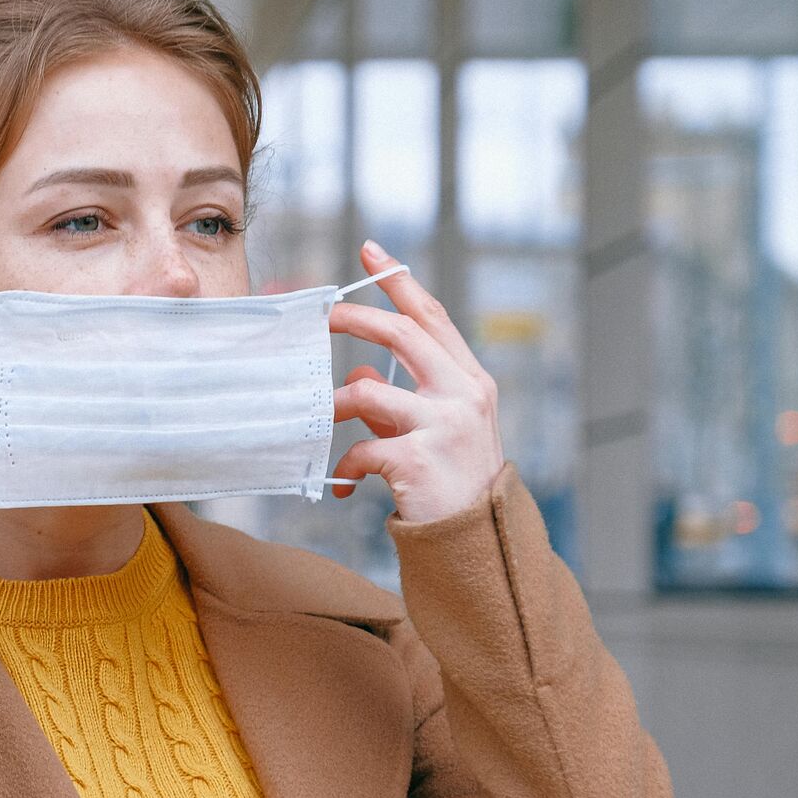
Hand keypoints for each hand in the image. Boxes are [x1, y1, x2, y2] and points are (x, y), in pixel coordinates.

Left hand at [327, 239, 506, 523]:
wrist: (477, 544)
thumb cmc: (452, 484)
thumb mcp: (434, 432)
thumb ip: (400, 401)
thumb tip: (361, 378)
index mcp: (470, 381)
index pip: (432, 318)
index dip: (400, 283)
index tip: (371, 252)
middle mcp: (464, 394)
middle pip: (401, 334)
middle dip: (354, 319)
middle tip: (320, 318)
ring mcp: (445, 424)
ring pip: (367, 393)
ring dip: (334, 406)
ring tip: (321, 422)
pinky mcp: (419, 458)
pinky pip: (361, 448)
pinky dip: (346, 466)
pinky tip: (346, 485)